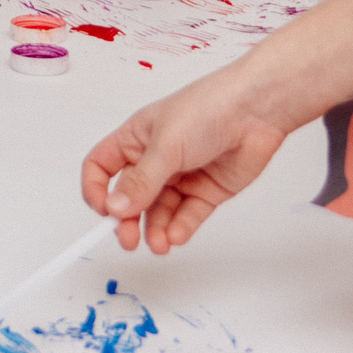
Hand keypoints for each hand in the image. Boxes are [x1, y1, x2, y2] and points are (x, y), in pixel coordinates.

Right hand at [83, 66, 291, 253]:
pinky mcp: (206, 190)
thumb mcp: (166, 145)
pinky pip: (187, 216)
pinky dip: (180, 228)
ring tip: (159, 244)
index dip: (97, 189)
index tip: (104, 210)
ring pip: (159, 211)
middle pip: (130, 196)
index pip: (102, 167)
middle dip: (127, 220)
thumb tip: (115, 207)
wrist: (256, 110)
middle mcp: (155, 159)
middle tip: (129, 240)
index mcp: (136, 138)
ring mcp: (181, 176)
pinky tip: (177, 236)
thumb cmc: (207, 108)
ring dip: (156, 230)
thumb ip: (141, 181)